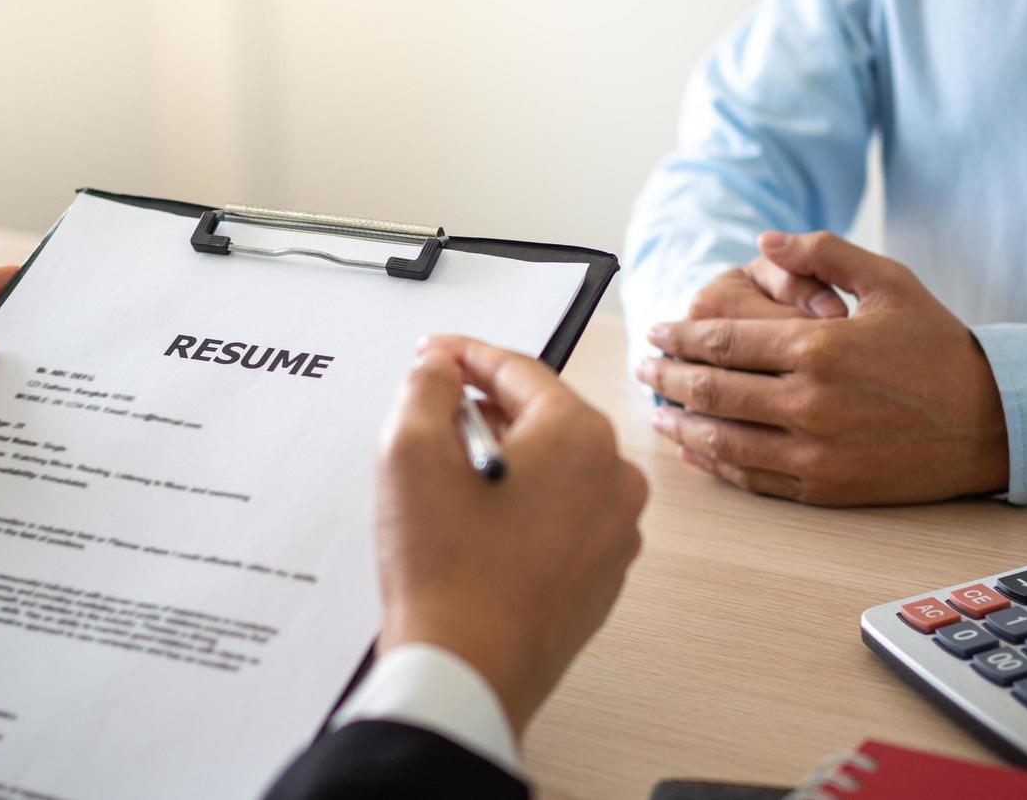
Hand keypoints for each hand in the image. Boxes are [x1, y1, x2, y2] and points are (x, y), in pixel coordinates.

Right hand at [375, 336, 647, 736]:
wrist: (467, 673)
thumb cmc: (446, 571)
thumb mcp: (411, 450)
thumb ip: (427, 386)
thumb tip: (442, 369)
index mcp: (581, 436)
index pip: (518, 370)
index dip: (465, 356)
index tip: (433, 354)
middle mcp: (615, 478)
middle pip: (543, 417)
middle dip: (486, 408)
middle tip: (434, 410)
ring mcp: (616, 532)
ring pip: (555, 467)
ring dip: (506, 458)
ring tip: (451, 472)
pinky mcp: (603, 575)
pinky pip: (563, 516)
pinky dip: (525, 505)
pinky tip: (479, 524)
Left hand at [637, 232, 1007, 504]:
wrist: (994, 422)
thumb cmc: (939, 347)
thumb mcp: (889, 282)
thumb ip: (823, 254)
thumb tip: (763, 241)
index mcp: (818, 348)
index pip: (722, 342)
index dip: (679, 338)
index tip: (656, 333)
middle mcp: (808, 402)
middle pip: (711, 390)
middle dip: (666, 377)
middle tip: (643, 367)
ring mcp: (814, 451)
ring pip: (722, 440)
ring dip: (680, 424)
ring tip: (657, 411)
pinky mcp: (824, 487)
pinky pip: (752, 478)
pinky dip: (715, 463)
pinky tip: (695, 451)